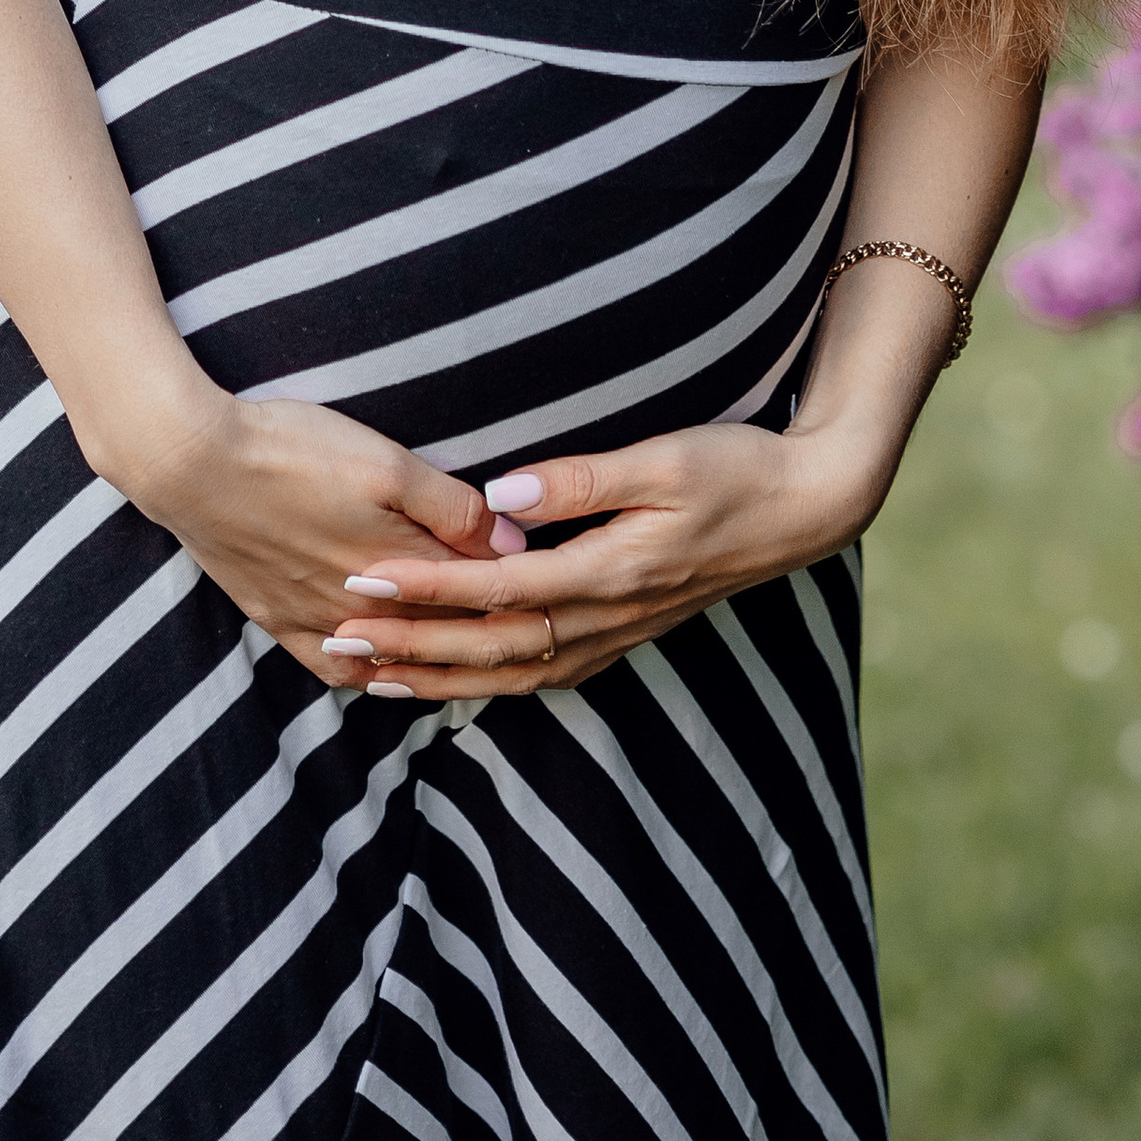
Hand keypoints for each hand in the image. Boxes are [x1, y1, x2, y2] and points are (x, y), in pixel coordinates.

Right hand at [99, 383, 508, 690]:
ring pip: (393, 659)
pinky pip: (335, 669)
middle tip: (531, 634)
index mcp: (401, 566)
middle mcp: (365, 608)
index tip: (556, 598)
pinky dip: (367, 674)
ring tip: (474, 658)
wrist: (194, 466)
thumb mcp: (386, 462)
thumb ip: (453, 508)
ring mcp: (318, 620)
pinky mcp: (279, 620)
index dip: (518, 601)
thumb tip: (514, 545)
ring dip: (434, 662)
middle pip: (441, 634)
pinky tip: (380, 671)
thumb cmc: (293, 449)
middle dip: (488, 635)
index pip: (477, 599)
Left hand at [318, 418, 891, 698]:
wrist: (802, 509)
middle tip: (337, 636)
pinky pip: (538, 673)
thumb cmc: (735, 469)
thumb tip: (503, 497)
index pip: (496, 590)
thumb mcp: (665, 458)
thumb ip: (584, 480)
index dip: (426, 588)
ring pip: (510, 673)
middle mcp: (606, 617)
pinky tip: (448, 680)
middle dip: (411, 646)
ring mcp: (614, 633)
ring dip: (438, 677)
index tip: (363, 578)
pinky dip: (484, 681)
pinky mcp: (619, 633)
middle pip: (490, 647)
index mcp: (610, 572)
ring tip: (369, 673)